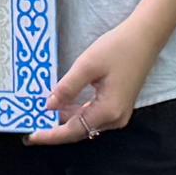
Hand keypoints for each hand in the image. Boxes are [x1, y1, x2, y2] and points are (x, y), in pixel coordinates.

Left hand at [44, 12, 166, 143]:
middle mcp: (115, 118)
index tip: (30, 136)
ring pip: (85, 122)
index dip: (50, 135)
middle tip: (32, 124)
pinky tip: (62, 103)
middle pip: (79, 130)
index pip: (73, 130)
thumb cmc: (118, 48)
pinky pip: (93, 114)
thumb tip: (49, 106)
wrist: (145, 38)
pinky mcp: (118, 105)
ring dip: (64, 119)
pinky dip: (76, 111)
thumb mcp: (87, 65)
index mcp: (108, 111)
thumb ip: (67, 88)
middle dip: (55, 128)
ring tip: (42, 113)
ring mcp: (119, 113)